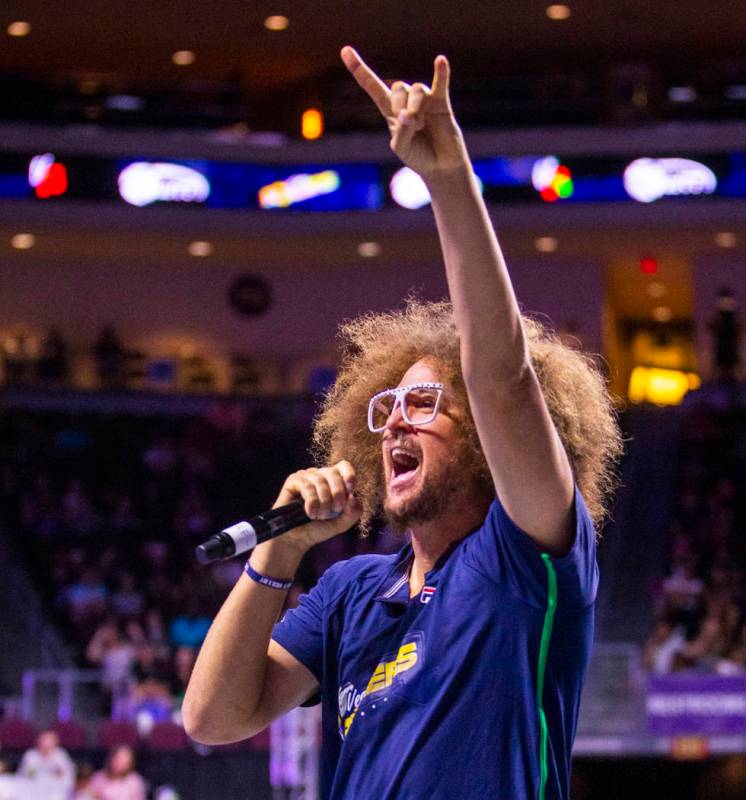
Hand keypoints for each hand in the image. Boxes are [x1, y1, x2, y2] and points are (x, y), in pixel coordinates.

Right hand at [271, 460, 360, 552]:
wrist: (297, 539)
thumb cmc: (319, 529)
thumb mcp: (342, 523)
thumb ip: (353, 511)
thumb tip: (353, 496)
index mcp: (333, 481)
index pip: (344, 466)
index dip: (349, 474)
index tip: (350, 489)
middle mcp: (319, 475)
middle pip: (333, 472)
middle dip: (338, 492)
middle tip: (336, 510)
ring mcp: (306, 477)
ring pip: (320, 480)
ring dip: (324, 501)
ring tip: (320, 516)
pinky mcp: (293, 481)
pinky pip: (306, 486)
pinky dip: (312, 501)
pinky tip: (311, 513)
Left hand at [341, 46, 469, 178]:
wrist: (440, 165)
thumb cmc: (418, 157)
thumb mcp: (402, 149)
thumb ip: (401, 132)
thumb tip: (407, 114)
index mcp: (390, 111)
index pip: (372, 86)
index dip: (359, 69)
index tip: (345, 51)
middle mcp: (406, 101)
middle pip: (398, 87)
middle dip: (401, 105)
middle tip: (410, 125)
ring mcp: (424, 100)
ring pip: (417, 88)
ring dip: (416, 107)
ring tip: (421, 126)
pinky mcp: (441, 102)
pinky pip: (441, 82)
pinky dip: (441, 72)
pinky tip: (440, 61)